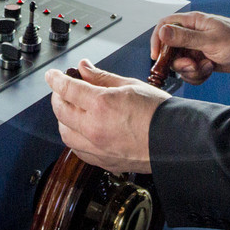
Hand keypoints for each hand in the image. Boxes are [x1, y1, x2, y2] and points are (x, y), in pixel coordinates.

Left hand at [46, 59, 167, 172]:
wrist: (177, 140)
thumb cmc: (160, 113)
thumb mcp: (130, 85)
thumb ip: (102, 77)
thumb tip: (85, 68)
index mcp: (101, 105)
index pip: (67, 89)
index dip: (56, 79)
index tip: (52, 75)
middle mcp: (95, 128)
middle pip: (61, 111)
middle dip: (58, 97)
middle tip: (63, 89)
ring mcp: (98, 148)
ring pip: (65, 133)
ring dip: (63, 118)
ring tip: (72, 109)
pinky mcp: (104, 162)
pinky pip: (78, 150)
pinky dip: (74, 138)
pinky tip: (81, 130)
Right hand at [150, 12, 229, 84]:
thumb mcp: (209, 39)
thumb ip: (185, 37)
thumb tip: (163, 31)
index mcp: (191, 23)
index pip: (164, 25)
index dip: (157, 39)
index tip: (156, 56)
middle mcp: (190, 35)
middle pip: (170, 50)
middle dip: (179, 63)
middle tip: (192, 66)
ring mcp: (195, 48)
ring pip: (180, 64)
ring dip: (191, 71)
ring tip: (206, 66)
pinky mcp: (200, 61)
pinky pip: (190, 72)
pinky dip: (198, 75)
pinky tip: (210, 69)